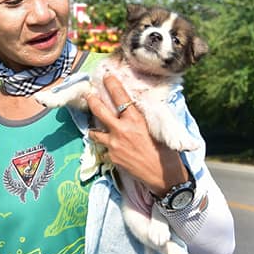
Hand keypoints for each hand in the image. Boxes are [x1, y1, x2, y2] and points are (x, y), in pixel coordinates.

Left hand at [85, 74, 186, 195]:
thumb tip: (135, 108)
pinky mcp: (112, 158)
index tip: (106, 76)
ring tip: (95, 127)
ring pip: (95, 132)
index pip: (120, 96)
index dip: (111, 84)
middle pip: (99, 111)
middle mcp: (121, 130)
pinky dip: (106, 147)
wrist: (163, 177)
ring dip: (94, 128)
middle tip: (88, 94)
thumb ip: (142, 118)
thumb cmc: (165, 152)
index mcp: (135, 120)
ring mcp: (114, 145)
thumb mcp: (157, 129)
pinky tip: (111, 148)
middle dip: (91, 100)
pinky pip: (104, 149)